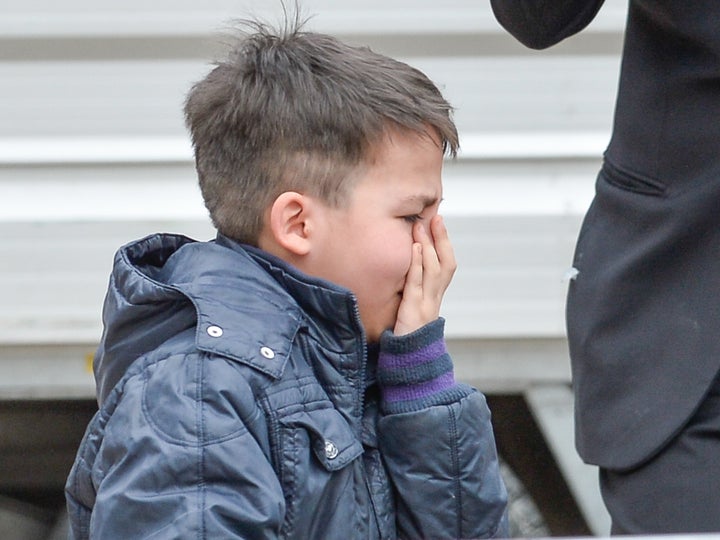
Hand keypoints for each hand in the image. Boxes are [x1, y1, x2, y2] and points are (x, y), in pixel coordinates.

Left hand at [394, 215, 456, 335]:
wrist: (409, 364)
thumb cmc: (407, 337)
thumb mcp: (411, 310)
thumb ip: (411, 292)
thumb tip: (404, 272)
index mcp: (435, 297)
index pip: (446, 265)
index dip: (444, 243)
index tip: (438, 222)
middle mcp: (434, 299)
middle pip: (445, 264)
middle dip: (442, 239)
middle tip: (436, 217)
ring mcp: (425, 305)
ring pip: (433, 270)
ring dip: (428, 245)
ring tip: (421, 225)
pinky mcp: (412, 311)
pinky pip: (417, 284)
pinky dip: (417, 264)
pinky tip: (415, 248)